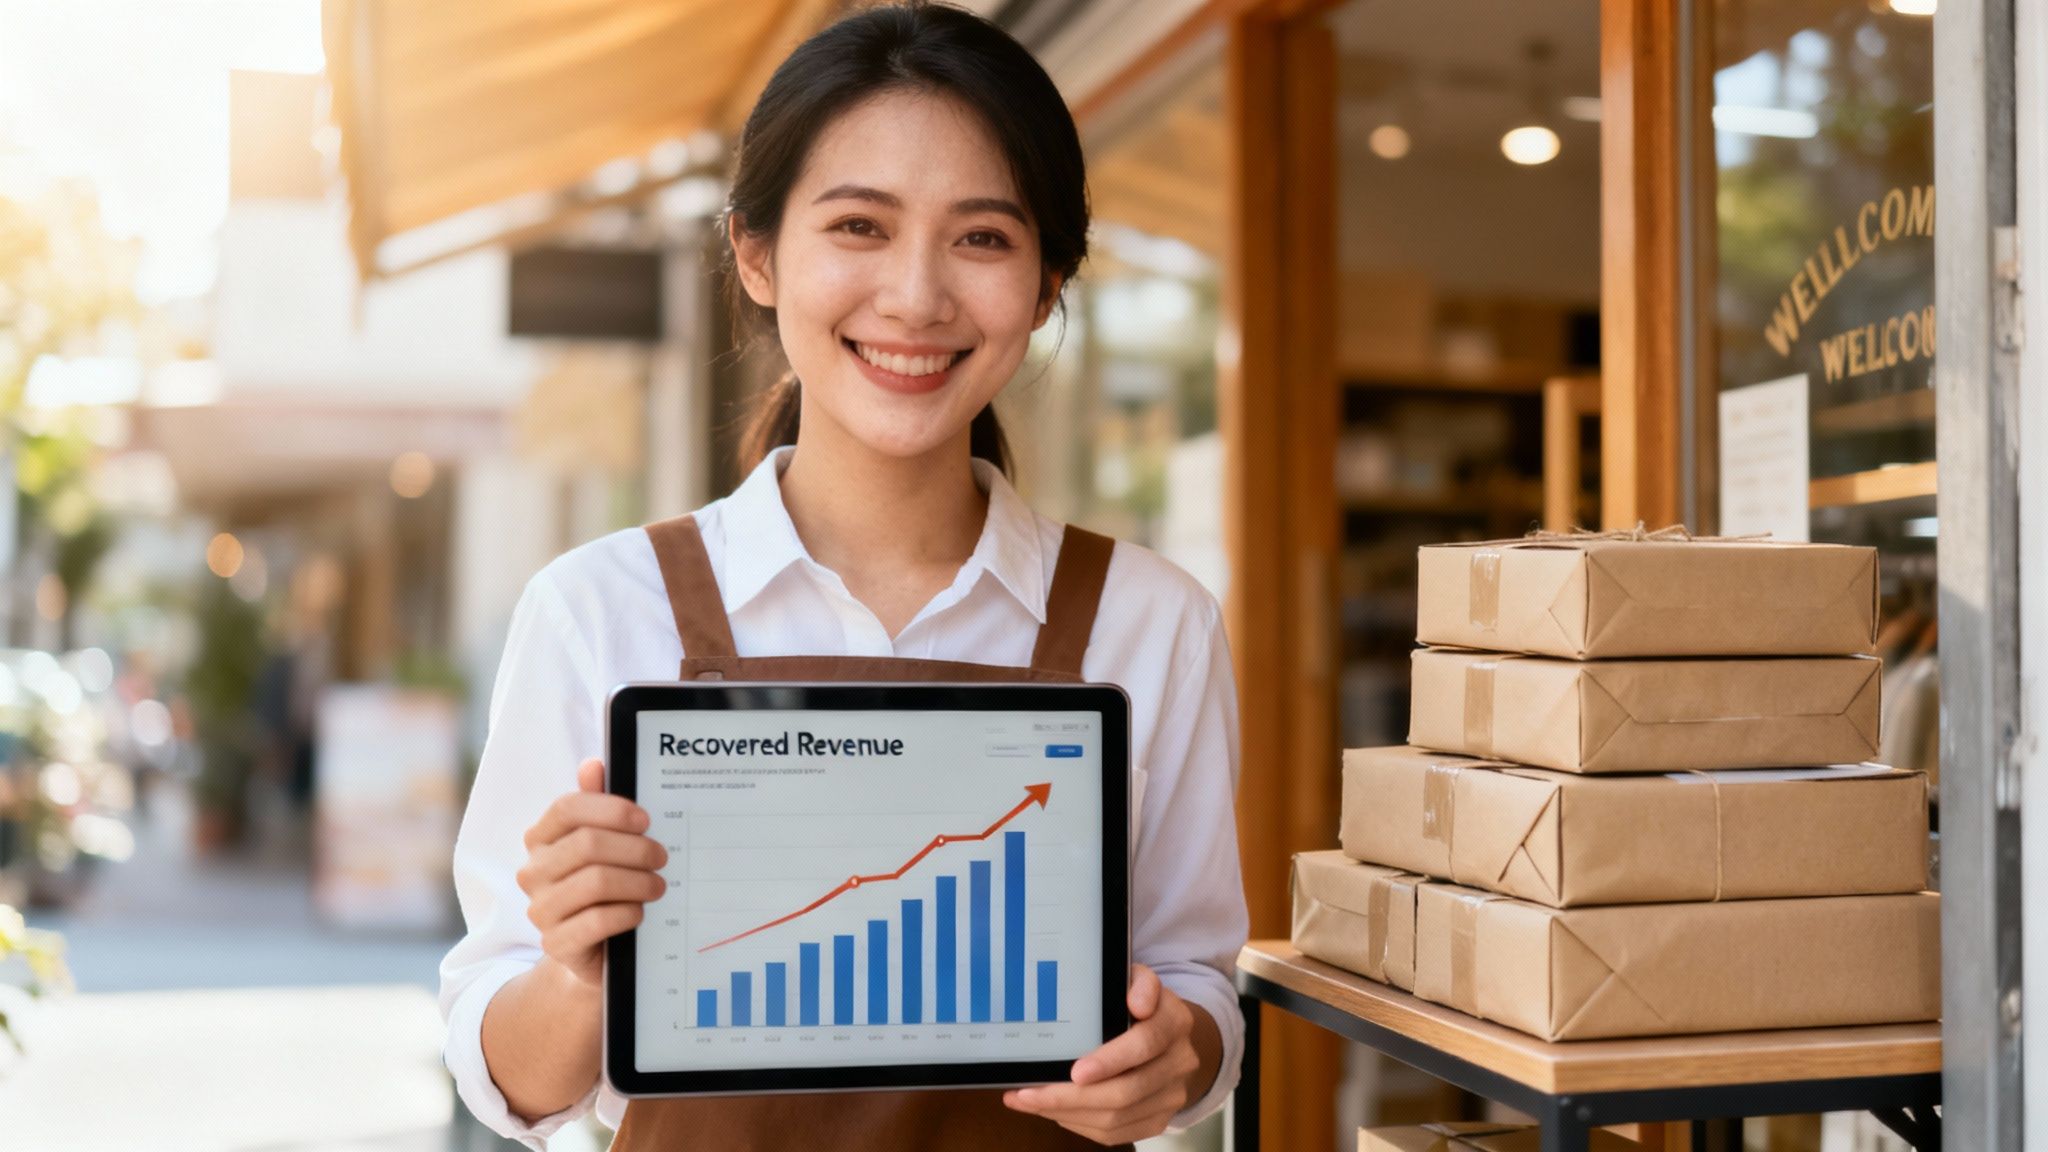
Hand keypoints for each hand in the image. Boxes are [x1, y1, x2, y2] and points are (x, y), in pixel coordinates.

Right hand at [516, 758, 668, 987]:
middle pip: (587, 844)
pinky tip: (640, 911)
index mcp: (541, 839)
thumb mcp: (604, 846)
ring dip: (637, 881)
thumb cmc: (603, 887)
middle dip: (634, 848)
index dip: (610, 809)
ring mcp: (540, 909)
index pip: (568, 808)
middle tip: (662, 856)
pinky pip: (596, 921)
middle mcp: (533, 871)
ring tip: (658, 885)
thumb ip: (597, 806)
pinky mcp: (555, 944)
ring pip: (594, 882)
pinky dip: (626, 913)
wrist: (593, 950)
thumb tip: (593, 765)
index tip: (646, 819)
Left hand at [1002, 964, 1209, 1144]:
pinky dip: (1079, 1124)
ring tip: (1032, 1101)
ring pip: (1116, 1118)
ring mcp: (1171, 1096)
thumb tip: (1137, 1002)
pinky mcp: (1158, 1120)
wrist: (1172, 1039)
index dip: (1110, 1061)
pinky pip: (1116, 1133)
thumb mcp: (1140, 981)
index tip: (1076, 1072)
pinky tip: (1055, 1111)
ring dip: (1068, 1113)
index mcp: (1175, 1023)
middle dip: (1073, 1097)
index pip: (1145, 1044)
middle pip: (1126, 1091)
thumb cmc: (1143, 1006)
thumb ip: (1139, 983)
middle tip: (1031, 1093)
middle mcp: (1179, 1063)